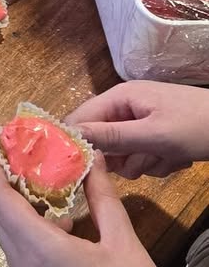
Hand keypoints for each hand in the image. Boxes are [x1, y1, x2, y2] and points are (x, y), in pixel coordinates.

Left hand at [0, 128, 187, 266]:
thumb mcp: (124, 242)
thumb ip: (102, 198)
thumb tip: (92, 160)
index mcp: (39, 248)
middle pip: (0, 214)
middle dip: (3, 178)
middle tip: (18, 149)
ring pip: (12, 237)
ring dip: (22, 208)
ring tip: (46, 183)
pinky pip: (25, 258)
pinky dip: (33, 234)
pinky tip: (63, 225)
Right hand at [67, 81, 208, 178]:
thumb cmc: (198, 126)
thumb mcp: (154, 134)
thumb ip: (111, 136)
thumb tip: (70, 136)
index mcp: (120, 97)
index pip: (80, 120)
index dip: (79, 144)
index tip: (82, 169)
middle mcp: (126, 108)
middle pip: (102, 142)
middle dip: (123, 157)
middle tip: (146, 157)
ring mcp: (141, 122)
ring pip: (123, 155)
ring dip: (144, 162)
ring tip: (168, 155)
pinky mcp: (155, 136)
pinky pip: (142, 157)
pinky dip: (158, 162)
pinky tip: (177, 157)